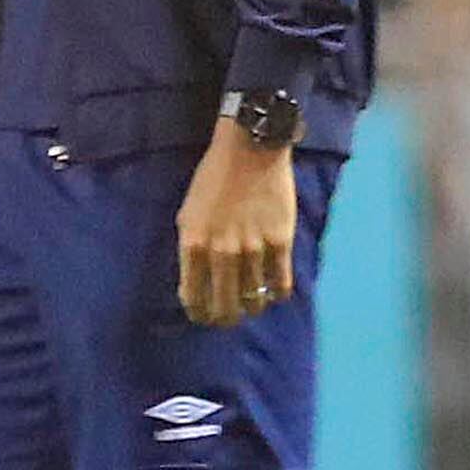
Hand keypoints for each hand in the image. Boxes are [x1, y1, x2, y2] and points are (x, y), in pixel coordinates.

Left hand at [176, 122, 298, 327]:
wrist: (249, 150)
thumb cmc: (213, 180)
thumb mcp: (188, 215)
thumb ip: (192, 249)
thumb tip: (199, 281)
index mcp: (193, 246)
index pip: (194, 299)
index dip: (199, 314)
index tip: (205, 317)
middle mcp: (222, 253)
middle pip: (225, 307)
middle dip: (225, 319)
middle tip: (229, 318)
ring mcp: (253, 249)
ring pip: (254, 300)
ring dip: (252, 307)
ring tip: (253, 304)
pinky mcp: (280, 242)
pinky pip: (281, 284)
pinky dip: (277, 294)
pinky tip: (274, 291)